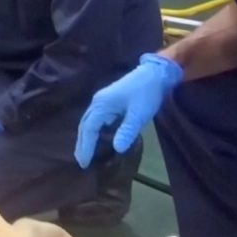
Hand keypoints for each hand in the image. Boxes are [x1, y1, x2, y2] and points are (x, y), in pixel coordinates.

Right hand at [74, 53, 182, 168]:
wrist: (155, 74)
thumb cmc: (147, 93)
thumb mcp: (139, 114)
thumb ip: (127, 131)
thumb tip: (117, 149)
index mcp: (102, 105)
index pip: (89, 129)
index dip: (86, 146)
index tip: (84, 163)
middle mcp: (97, 102)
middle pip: (84, 125)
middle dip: (82, 144)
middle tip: (81, 162)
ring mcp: (102, 100)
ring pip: (88, 121)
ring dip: (86, 137)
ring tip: (85, 153)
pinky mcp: (108, 101)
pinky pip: (96, 118)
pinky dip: (93, 130)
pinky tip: (97, 138)